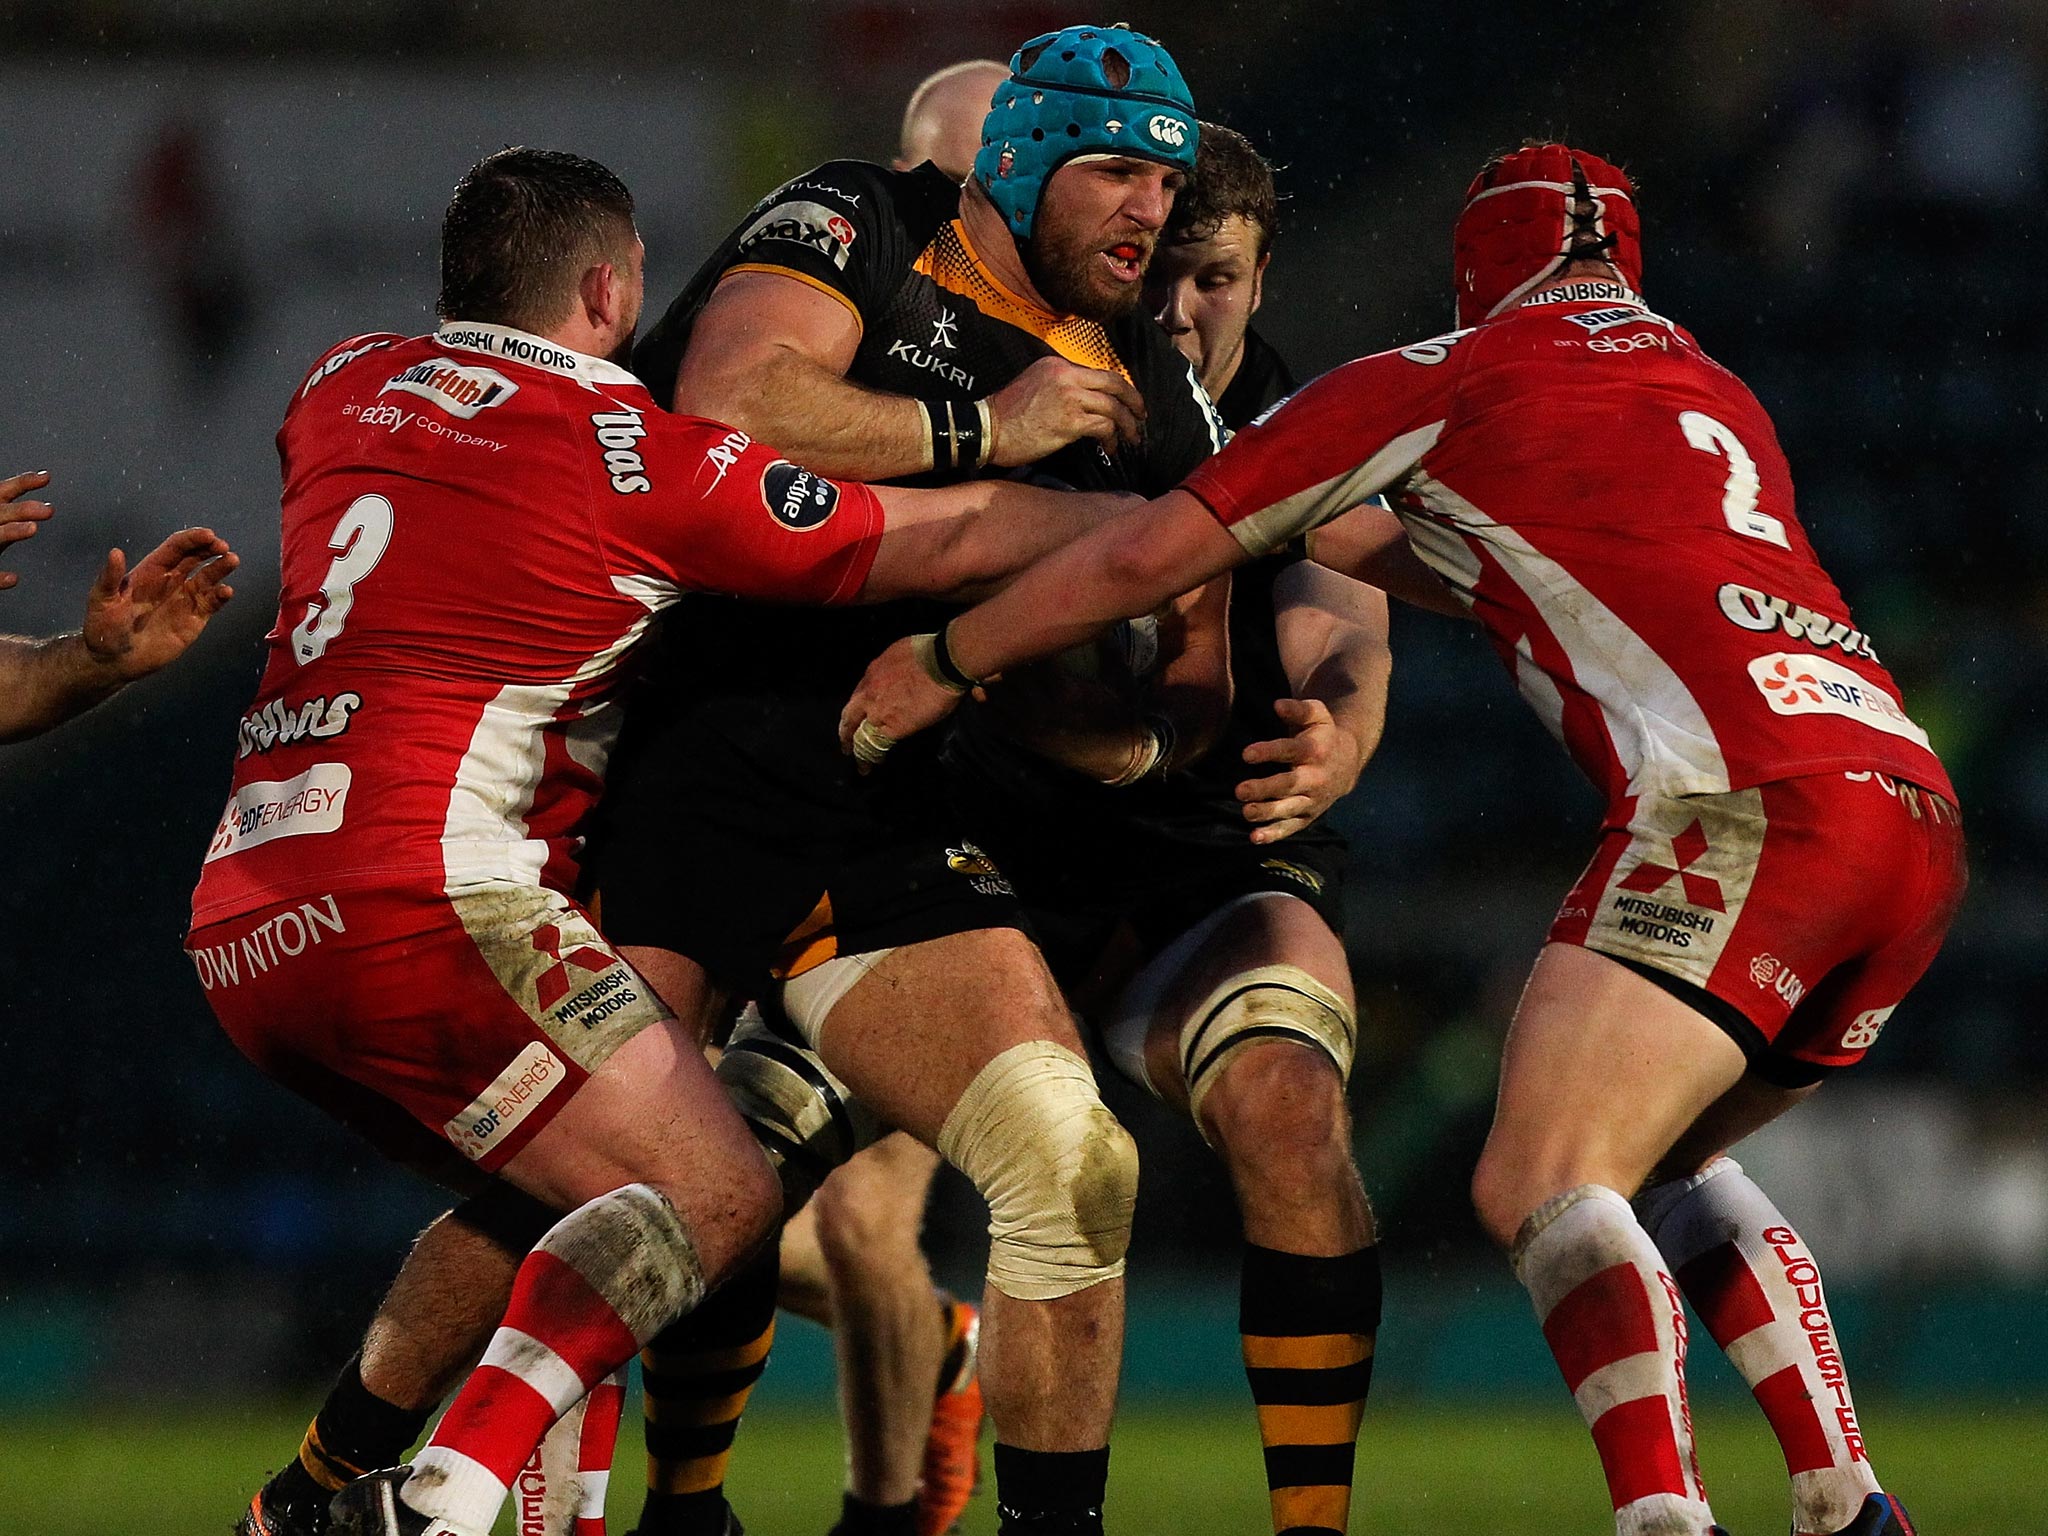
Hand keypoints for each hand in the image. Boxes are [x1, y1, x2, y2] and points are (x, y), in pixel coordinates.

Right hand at [0, 470, 54, 588]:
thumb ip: (14, 509)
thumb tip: (44, 488)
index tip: (45, 478)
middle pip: (1, 513)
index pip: (3, 491)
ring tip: (33, 528)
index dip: (23, 483)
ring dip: (12, 531)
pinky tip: (13, 579)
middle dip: (21, 510)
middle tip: (48, 510)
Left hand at [82, 526, 238, 679]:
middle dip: (211, 548)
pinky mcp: (195, 618)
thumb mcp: (102, 601)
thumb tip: (115, 552)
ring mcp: (185, 599)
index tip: (208, 535)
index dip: (192, 539)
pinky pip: (212, 603)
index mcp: (151, 571)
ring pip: (208, 577)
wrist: (115, 660)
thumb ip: (110, 578)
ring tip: (232, 560)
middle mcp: (171, 581)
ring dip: (221, 567)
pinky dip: (221, 595)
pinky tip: (226, 591)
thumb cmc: (103, 628)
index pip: (176, 548)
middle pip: (196, 557)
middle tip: (223, 547)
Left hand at [838, 635, 966, 769]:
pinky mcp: (893, 727)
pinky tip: (871, 765)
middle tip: (845, 744)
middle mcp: (870, 691)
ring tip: (859, 761)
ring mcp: (879, 710)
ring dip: (857, 748)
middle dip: (846, 731)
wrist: (944, 662)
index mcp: (874, 671)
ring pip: (859, 733)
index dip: (859, 708)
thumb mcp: (903, 653)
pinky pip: (876, 745)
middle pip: (850, 715)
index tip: (859, 716)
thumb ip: (895, 669)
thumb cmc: (933, 653)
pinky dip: (872, 757)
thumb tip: (902, 678)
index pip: (860, 693)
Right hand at [986, 356, 1145, 465]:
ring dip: (1127, 425)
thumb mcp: (1034, 385)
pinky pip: (1103, 426)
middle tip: (1142, 416)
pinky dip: (1111, 438)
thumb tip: (1085, 403)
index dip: (1118, 389)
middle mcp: (1066, 375)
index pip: (1098, 373)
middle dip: (1134, 401)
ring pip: (1113, 407)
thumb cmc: (1007, 415)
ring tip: (1130, 438)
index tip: (1127, 403)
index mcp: (1057, 365)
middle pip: (1114, 383)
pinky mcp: (1070, 421)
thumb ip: (1060, 387)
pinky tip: (1110, 447)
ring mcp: (1069, 397)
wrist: (987, 429)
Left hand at [1235, 697, 1363, 843]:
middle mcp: (1315, 777)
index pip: (1290, 751)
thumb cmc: (1323, 735)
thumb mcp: (1316, 715)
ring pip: (1289, 809)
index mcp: (1314, 751)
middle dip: (1264, 789)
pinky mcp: (1308, 816)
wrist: (1348, 762)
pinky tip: (1254, 838)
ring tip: (1246, 812)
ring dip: (1267, 813)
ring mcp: (1312, 800)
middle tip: (1240, 790)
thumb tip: (1277, 705)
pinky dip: (1274, 834)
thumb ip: (1297, 709)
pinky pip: (1291, 827)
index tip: (1246, 754)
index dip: (1269, 752)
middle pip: (1288, 785)